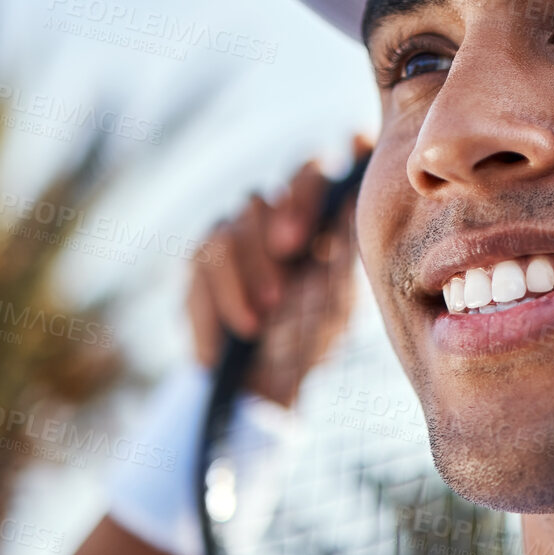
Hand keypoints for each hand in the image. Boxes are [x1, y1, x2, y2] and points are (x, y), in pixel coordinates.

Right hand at [188, 138, 369, 406]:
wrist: (265, 382)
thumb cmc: (312, 334)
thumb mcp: (338, 301)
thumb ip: (343, 254)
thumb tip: (352, 204)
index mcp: (312, 216)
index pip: (312, 172)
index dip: (309, 185)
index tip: (316, 213)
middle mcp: (270, 216)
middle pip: (268, 193)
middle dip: (278, 217)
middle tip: (290, 250)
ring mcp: (232, 234)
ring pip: (232, 228)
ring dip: (250, 270)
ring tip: (264, 314)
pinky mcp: (201, 260)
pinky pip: (203, 261)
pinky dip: (223, 299)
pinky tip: (241, 328)